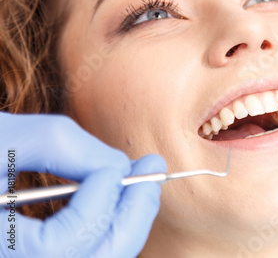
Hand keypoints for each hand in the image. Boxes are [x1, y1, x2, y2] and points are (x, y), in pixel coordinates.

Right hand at [0, 112, 165, 257]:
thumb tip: (117, 166)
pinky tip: (116, 197)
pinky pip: (88, 252)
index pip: (62, 246)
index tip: (114, 166)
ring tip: (142, 181)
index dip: (98, 204)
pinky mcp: (40, 253)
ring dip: (128, 222)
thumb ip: (61, 144)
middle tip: (154, 170)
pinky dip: (110, 228)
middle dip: (133, 216)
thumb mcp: (0, 138)